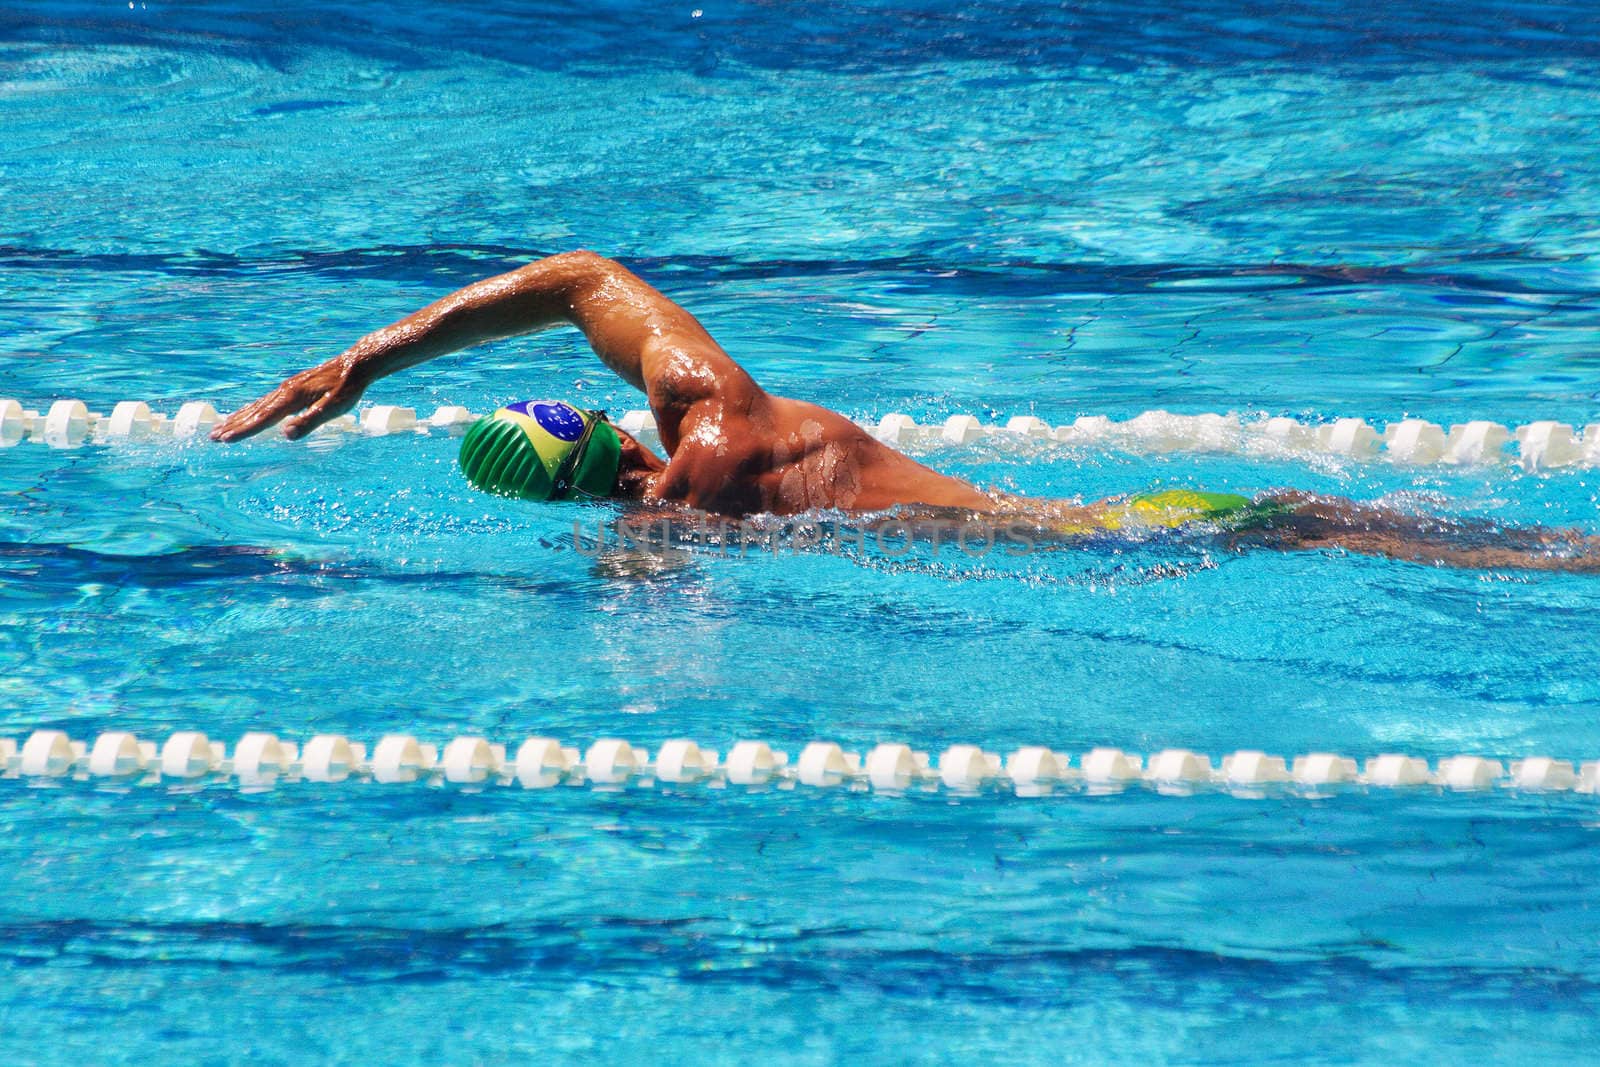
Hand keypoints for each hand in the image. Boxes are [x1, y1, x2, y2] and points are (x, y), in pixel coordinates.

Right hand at [210, 357, 366, 441]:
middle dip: (233, 425)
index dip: (244, 430)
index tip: (226, 440)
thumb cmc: (347, 388)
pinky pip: (266, 400)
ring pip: (258, 405)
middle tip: (213, 437)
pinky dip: (253, 409)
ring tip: (221, 427)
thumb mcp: (333, 408)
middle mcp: (285, 391)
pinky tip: (249, 413)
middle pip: (254, 412)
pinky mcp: (292, 387)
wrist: (355, 364)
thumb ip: (310, 422)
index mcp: (292, 397)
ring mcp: (287, 388)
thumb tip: (286, 435)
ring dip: (239, 417)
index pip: (263, 418)